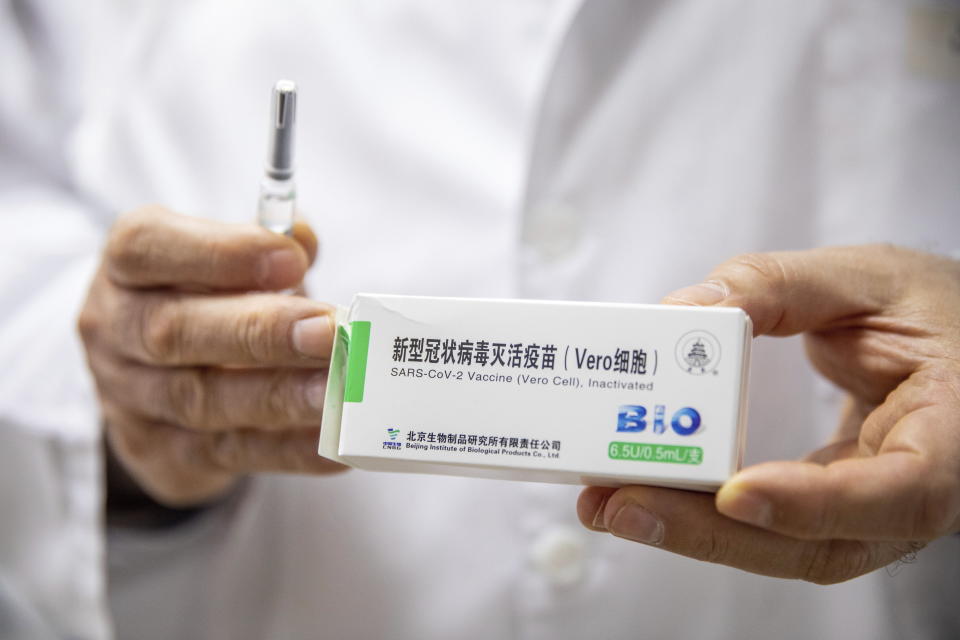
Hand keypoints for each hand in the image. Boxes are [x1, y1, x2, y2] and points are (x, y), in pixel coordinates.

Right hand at [79, 206, 343, 507]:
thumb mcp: (231, 260)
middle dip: (260, 332)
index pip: (148, 247)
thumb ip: (268, 244)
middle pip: (175, 332)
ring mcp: (131, 400)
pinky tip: (332, 439)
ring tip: (339, 387)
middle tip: (328, 332)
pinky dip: (288, 448)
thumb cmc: (207, 300)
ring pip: (202, 400)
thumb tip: (302, 240)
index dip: (221, 253)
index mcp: (126, 267)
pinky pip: (230, 453)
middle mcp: (114, 331)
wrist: (158, 381)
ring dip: (279, 395)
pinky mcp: (163, 456)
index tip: (293, 260)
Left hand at [577, 244, 959, 583]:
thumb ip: (778, 286)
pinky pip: (766, 522)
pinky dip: (699, 511)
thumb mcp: (866, 278)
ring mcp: (870, 511)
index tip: (733, 492)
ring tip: (604, 503)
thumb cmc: (926, 308)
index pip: (904, 492)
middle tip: (618, 504)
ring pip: (782, 547)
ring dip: (687, 530)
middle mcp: (917, 491)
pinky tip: (637, 490)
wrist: (952, 342)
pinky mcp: (828, 506)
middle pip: (819, 544)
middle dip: (709, 531)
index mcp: (954, 432)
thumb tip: (681, 310)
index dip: (816, 502)